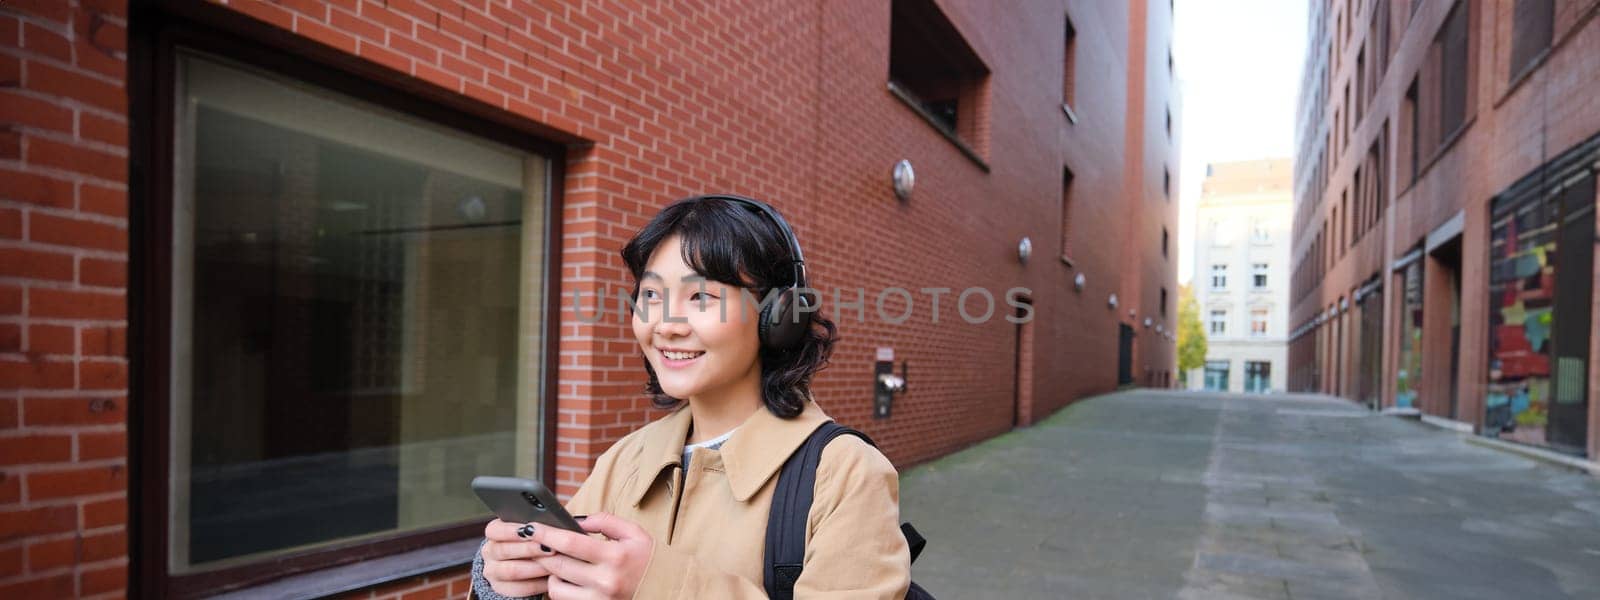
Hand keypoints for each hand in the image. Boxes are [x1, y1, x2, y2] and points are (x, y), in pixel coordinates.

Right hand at [482, 519, 555, 596]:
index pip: (495, 530)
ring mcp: (492, 571)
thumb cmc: (536, 539)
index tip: (532, 529)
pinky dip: (536, 584)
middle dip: (530, 549)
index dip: (512, 531)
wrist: (527, 564)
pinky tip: (550, 579)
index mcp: (494, 532)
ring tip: (554, 565)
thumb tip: (557, 512)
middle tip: (551, 548)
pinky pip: (518, 588)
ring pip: (512, 571)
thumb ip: (541, 520)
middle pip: (504, 550)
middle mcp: (489, 551)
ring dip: (535, 568)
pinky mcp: (501, 588)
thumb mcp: (535, 527)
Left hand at [527, 512, 653, 599]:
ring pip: (556, 588)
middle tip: (534, 542)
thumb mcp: (633, 533)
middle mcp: (606, 581)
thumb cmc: (648, 558)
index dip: (546, 534)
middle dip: (541, 552)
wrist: (664, 588)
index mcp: (615, 556)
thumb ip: (605, 521)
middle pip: (558, 566)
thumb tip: (576, 521)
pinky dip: (559, 589)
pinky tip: (565, 579)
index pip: (571, 543)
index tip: (530, 527)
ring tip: (556, 563)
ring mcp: (599, 599)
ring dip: (550, 574)